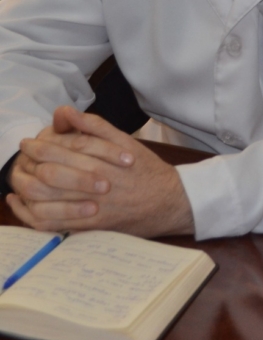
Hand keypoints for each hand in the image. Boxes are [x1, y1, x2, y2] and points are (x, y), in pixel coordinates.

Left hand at [7, 106, 194, 236]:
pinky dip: (32, 215)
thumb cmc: (145, 169)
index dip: (41, 144)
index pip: (65, 148)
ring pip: (49, 200)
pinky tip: (21, 205)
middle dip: (29, 163)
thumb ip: (94, 126)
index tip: (28, 141)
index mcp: (105, 159)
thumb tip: (66, 112)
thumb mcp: (125, 140)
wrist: (169, 201)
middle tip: (20, 156)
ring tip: (17, 178)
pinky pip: (55, 224)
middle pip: (52, 173)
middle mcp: (97, 183)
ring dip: (26, 189)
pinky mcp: (92, 226)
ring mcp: (94, 207)